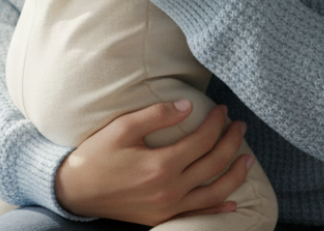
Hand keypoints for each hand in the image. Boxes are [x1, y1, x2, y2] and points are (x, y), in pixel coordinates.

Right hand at [55, 100, 252, 224]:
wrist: (75, 191)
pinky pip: (199, 214)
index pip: (201, 139)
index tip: (222, 109)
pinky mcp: (163, 218)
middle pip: (213, 164)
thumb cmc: (96, 155)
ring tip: (248, 158)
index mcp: (161, 164)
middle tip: (240, 126)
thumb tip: (188, 106)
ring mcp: (168, 207)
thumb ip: (156, 115)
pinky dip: (219, 207)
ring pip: (214, 192)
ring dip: (235, 174)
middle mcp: (170, 189)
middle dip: (231, 142)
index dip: (216, 122)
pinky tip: (232, 200)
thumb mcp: (122, 127)